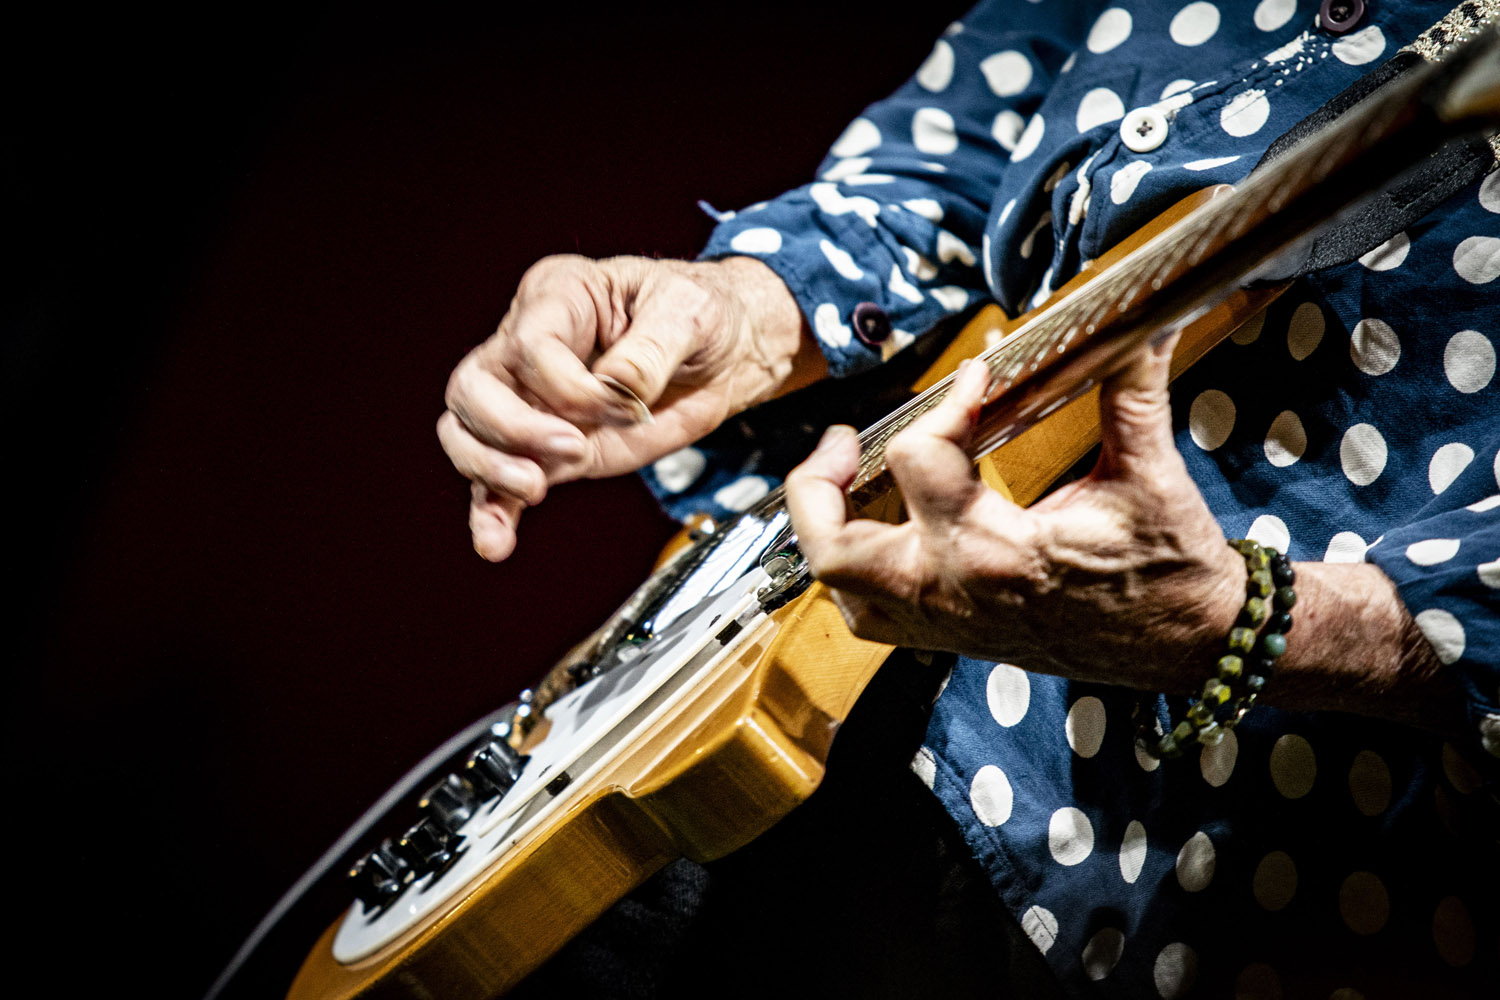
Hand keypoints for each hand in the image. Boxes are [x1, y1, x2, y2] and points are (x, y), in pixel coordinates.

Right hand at [439, 254, 818, 559]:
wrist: (724, 354)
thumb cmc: (700, 315)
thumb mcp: (690, 313)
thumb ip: (652, 349)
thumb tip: (617, 384)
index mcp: (558, 295)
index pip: (530, 346)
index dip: (573, 387)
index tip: (628, 405)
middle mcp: (528, 346)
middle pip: (474, 388)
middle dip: (515, 427)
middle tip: (573, 447)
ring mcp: (532, 401)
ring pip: (468, 433)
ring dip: (490, 470)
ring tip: (532, 489)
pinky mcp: (547, 450)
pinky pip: (499, 483)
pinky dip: (492, 513)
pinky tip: (495, 541)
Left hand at [785, 341, 1246, 693]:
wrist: (1191, 644)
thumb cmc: (1171, 570)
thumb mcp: (1150, 476)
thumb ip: (1129, 394)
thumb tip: (1137, 324)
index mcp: (995, 551)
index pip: (920, 457)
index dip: (944, 403)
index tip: (977, 377)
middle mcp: (953, 592)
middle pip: (834, 545)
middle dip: (820, 484)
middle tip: (844, 439)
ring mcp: (945, 623)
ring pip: (840, 586)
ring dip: (827, 531)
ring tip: (845, 480)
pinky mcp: (951, 638)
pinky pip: (869, 616)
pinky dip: (854, 574)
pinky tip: (875, 532)